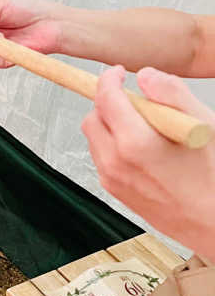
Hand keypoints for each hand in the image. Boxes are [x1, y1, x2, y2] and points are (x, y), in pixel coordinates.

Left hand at [82, 66, 214, 259]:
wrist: (213, 222)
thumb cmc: (214, 175)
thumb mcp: (202, 124)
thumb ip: (172, 93)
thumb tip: (146, 76)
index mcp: (136, 142)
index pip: (106, 98)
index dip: (110, 79)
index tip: (120, 73)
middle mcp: (116, 162)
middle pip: (93, 117)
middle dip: (108, 102)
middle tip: (136, 101)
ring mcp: (112, 179)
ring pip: (94, 138)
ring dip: (110, 124)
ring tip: (144, 127)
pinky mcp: (114, 190)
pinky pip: (102, 157)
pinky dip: (113, 144)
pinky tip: (143, 148)